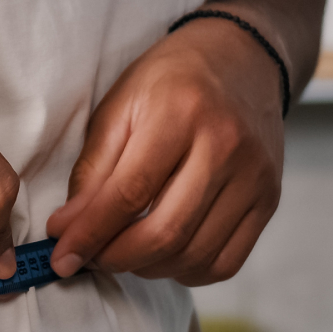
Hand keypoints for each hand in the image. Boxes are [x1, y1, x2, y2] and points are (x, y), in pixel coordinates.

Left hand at [46, 13, 284, 286]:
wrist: (242, 59)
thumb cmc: (172, 80)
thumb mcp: (119, 107)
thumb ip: (93, 171)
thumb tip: (68, 231)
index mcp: (182, 112)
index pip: (130, 193)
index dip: (91, 233)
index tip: (62, 256)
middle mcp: (227, 146)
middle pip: (166, 232)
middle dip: (116, 258)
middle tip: (90, 259)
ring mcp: (255, 177)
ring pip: (195, 255)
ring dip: (149, 268)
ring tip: (123, 253)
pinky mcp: (270, 200)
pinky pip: (226, 262)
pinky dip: (187, 272)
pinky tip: (164, 256)